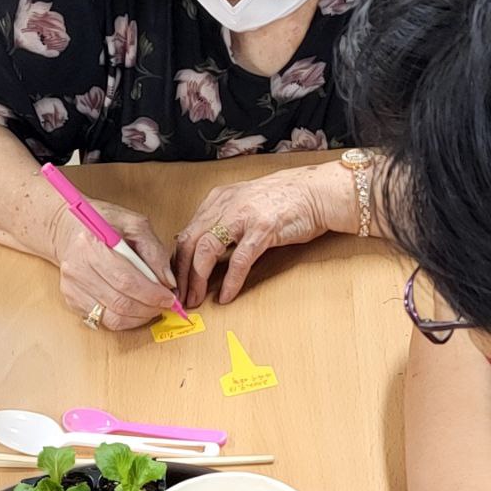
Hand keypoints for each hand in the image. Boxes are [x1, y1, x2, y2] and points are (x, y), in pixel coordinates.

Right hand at [51, 199, 177, 330]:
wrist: (70, 228)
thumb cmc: (104, 223)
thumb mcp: (135, 225)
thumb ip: (154, 251)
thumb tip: (168, 282)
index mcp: (93, 244)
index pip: (126, 280)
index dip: (151, 294)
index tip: (169, 297)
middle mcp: (78, 268)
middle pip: (120, 302)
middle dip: (149, 308)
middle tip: (164, 305)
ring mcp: (72, 286)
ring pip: (112, 317)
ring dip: (139, 317)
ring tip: (152, 308)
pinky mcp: (72, 299)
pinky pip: (103, 321)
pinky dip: (125, 320)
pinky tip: (135, 309)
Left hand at [173, 161, 351, 308]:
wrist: (317, 192)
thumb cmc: (282, 201)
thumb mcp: (242, 205)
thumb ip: (220, 222)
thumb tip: (197, 247)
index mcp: (218, 200)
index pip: (185, 233)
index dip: (176, 262)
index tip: (174, 282)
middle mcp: (226, 205)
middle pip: (189, 243)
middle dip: (181, 275)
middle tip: (179, 297)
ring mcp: (244, 216)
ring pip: (206, 251)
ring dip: (198, 279)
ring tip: (196, 299)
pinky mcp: (264, 229)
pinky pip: (240, 260)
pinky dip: (230, 281)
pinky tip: (226, 296)